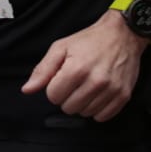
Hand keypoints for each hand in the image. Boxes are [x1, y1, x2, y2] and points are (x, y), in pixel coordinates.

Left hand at [20, 9, 147, 122]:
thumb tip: (27, 90)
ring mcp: (111, 90)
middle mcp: (95, 81)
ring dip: (83, 102)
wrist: (123, 34)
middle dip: (68, 96)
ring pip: (85, 113)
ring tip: (88, 85)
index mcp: (76, 68)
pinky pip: (102, 117)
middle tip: (76, 81)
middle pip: (68, 108)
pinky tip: (98, 94)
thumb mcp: (61, 47)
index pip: (53, 96)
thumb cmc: (90, 40)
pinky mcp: (123, 96)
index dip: (55, 87)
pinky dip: (98, 108)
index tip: (63, 78)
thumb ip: (42, 70)